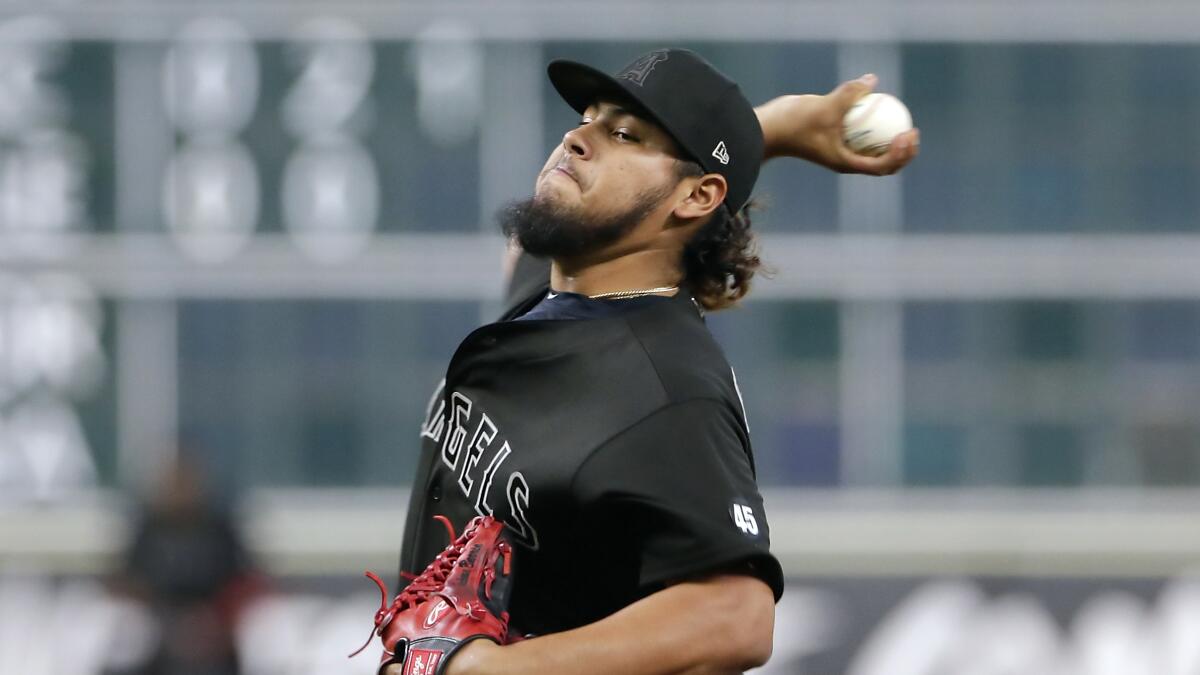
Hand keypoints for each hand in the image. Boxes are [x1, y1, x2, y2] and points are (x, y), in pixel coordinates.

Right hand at [755, 74, 919, 175]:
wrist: (769, 127)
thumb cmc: (794, 124)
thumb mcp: (825, 107)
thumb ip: (849, 94)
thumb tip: (872, 80)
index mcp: (846, 163)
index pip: (882, 166)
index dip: (900, 154)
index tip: (907, 135)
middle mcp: (845, 159)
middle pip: (883, 163)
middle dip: (903, 152)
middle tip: (913, 131)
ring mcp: (840, 148)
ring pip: (873, 148)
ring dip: (891, 139)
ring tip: (903, 120)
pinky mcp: (835, 135)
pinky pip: (861, 132)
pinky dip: (873, 123)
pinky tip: (879, 102)